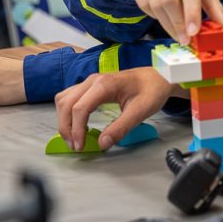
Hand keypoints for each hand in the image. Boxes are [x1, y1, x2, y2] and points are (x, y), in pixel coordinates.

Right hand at [55, 67, 184, 151]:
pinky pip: (70, 96)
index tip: (80, 146)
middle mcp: (93, 80)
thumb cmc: (151, 90)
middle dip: (66, 127)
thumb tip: (102, 144)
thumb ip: (121, 128)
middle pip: (66, 103)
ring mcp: (90, 81)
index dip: (76, 130)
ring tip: (74, 138)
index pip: (80, 108)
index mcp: (104, 84)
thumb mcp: (141, 111)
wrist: (158, 77)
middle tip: (75, 146)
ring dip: (64, 119)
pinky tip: (77, 124)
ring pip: (64, 99)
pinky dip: (68, 112)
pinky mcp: (91, 86)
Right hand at [125, 0, 222, 44]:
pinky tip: (164, 18)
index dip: (191, 13)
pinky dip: (155, 16)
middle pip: (169, 0)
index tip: (194, 32)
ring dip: (167, 24)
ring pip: (155, 5)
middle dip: (178, 24)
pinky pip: (143, 4)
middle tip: (185, 40)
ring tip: (177, 34)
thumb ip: (212, 3)